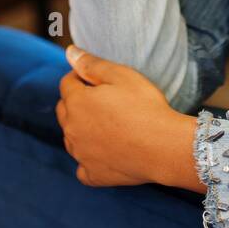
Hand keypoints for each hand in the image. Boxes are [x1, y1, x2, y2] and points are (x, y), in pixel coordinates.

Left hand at [56, 45, 199, 188]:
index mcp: (77, 102)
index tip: (98, 80)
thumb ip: (91, 64)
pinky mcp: (92, 175)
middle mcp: (72, 129)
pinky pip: (82, 168)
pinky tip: (106, 154)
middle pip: (64, 110)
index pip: (67, 83)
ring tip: (108, 126)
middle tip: (104, 101)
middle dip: (77, 102)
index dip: (81, 77)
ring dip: (81, 129)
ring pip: (71, 138)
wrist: (164, 147)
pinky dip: (89, 161)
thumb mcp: (121, 76)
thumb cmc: (146, 108)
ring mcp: (80, 155)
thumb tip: (70, 52)